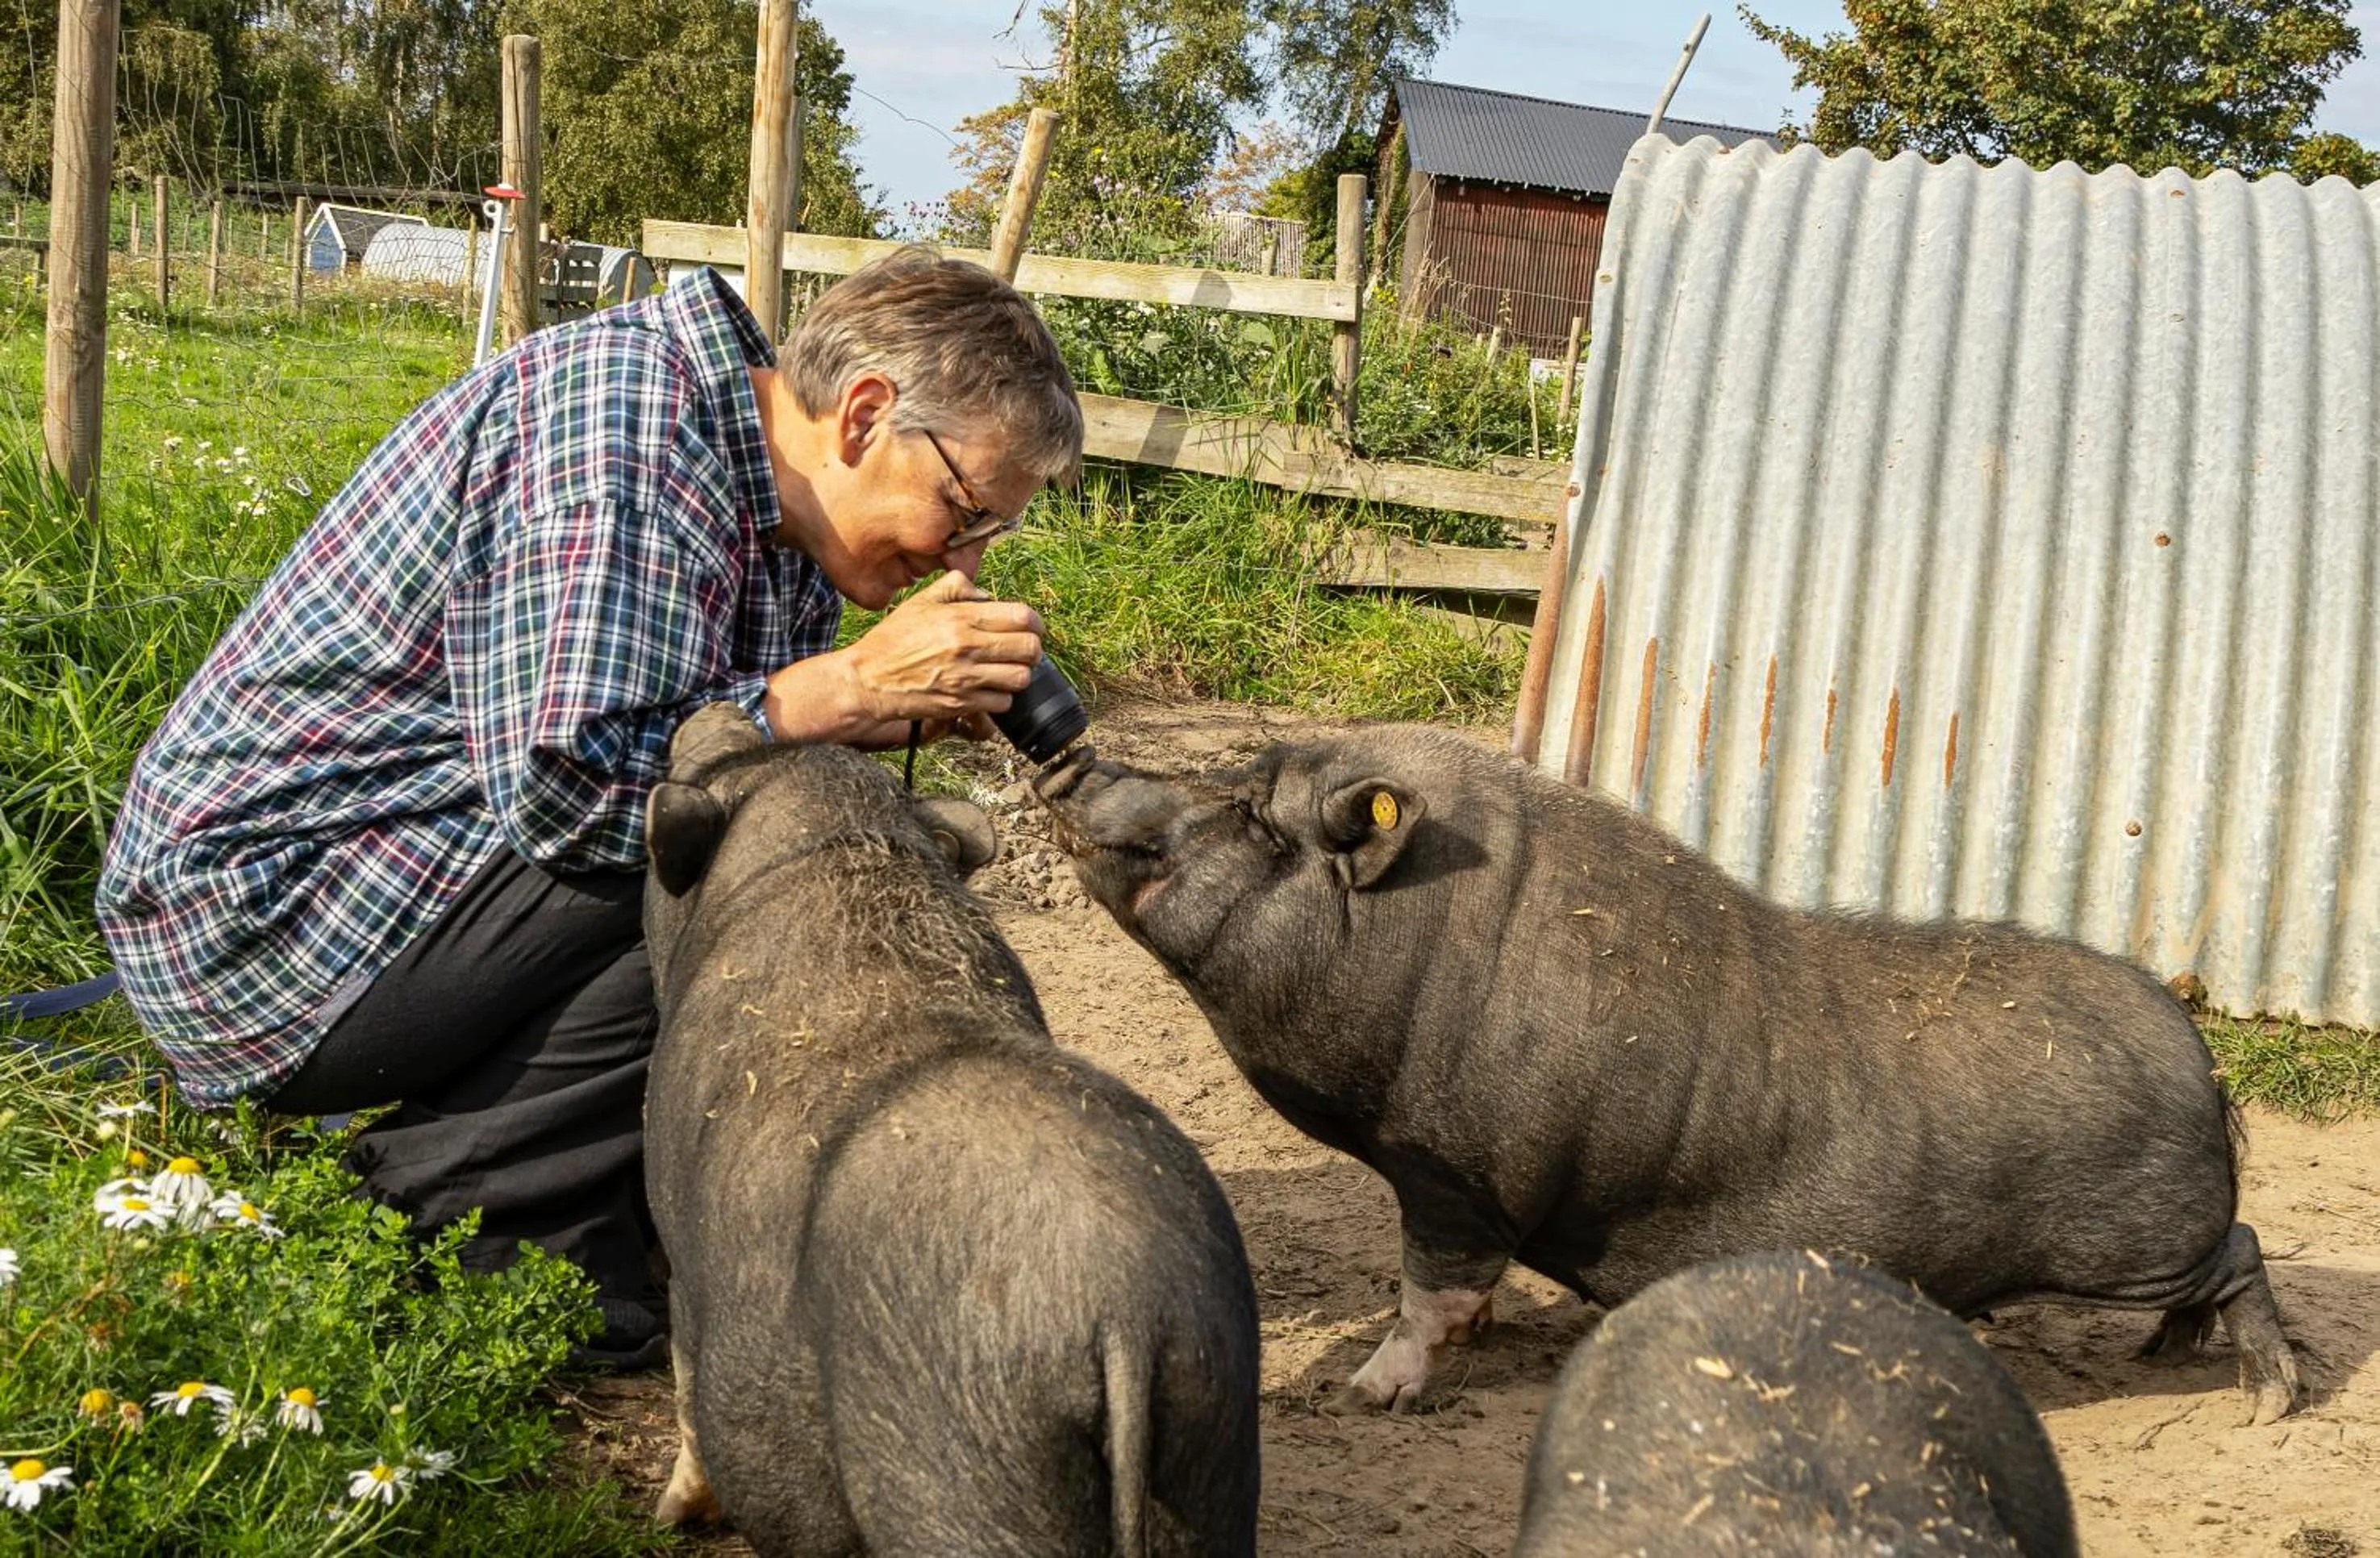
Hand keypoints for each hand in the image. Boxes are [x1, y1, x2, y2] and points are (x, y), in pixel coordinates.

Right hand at [762, 573, 1041, 744]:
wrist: (868, 680)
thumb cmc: (892, 639)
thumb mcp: (920, 602)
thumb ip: (956, 587)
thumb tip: (987, 595)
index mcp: (962, 618)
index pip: (1023, 617)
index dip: (1035, 623)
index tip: (1031, 627)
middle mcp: (968, 647)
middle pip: (1030, 649)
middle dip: (1032, 649)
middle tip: (1022, 650)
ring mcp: (966, 678)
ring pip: (1021, 678)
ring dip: (1018, 674)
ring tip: (1005, 669)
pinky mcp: (962, 704)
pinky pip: (1002, 702)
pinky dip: (1001, 697)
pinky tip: (988, 688)